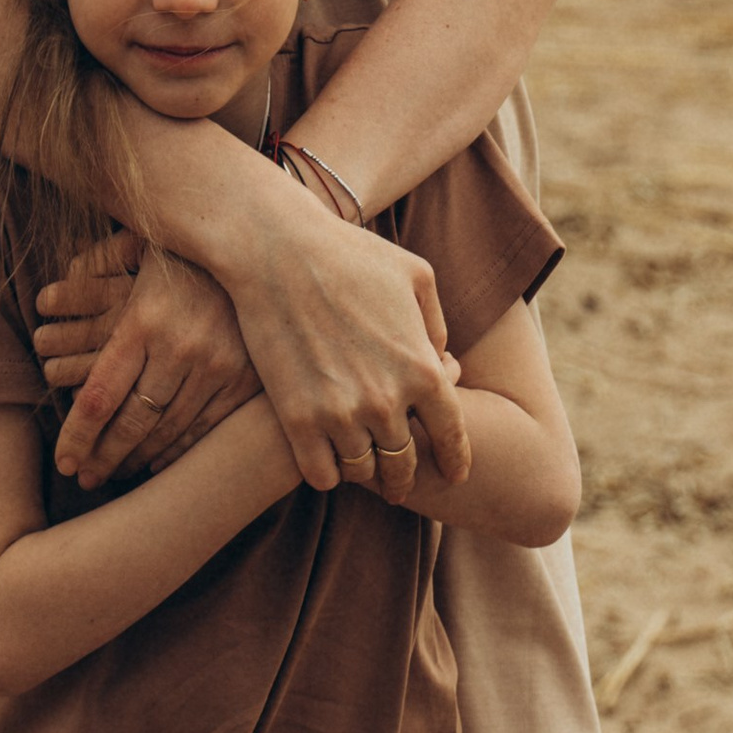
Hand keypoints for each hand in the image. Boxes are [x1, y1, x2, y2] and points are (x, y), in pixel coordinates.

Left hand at [40, 242, 261, 489]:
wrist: (263, 250)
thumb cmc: (189, 251)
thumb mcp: (142, 246)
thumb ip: (96, 268)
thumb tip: (49, 297)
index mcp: (143, 319)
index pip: (100, 395)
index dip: (78, 435)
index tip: (63, 461)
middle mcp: (179, 347)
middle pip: (132, 422)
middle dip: (104, 457)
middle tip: (84, 480)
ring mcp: (217, 367)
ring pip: (168, 431)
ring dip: (138, 459)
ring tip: (116, 473)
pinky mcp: (246, 380)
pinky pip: (206, 429)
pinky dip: (179, 451)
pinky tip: (158, 462)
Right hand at [221, 174, 470, 502]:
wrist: (277, 251)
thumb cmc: (349, 254)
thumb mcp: (415, 276)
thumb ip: (435, 324)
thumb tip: (441, 360)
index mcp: (422, 369)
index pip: (451, 437)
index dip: (455, 461)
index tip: (453, 473)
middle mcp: (386, 401)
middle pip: (404, 465)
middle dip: (404, 477)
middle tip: (398, 481)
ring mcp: (339, 414)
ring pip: (362, 472)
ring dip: (364, 471)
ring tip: (360, 463)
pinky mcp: (296, 420)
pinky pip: (321, 475)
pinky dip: (328, 473)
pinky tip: (325, 458)